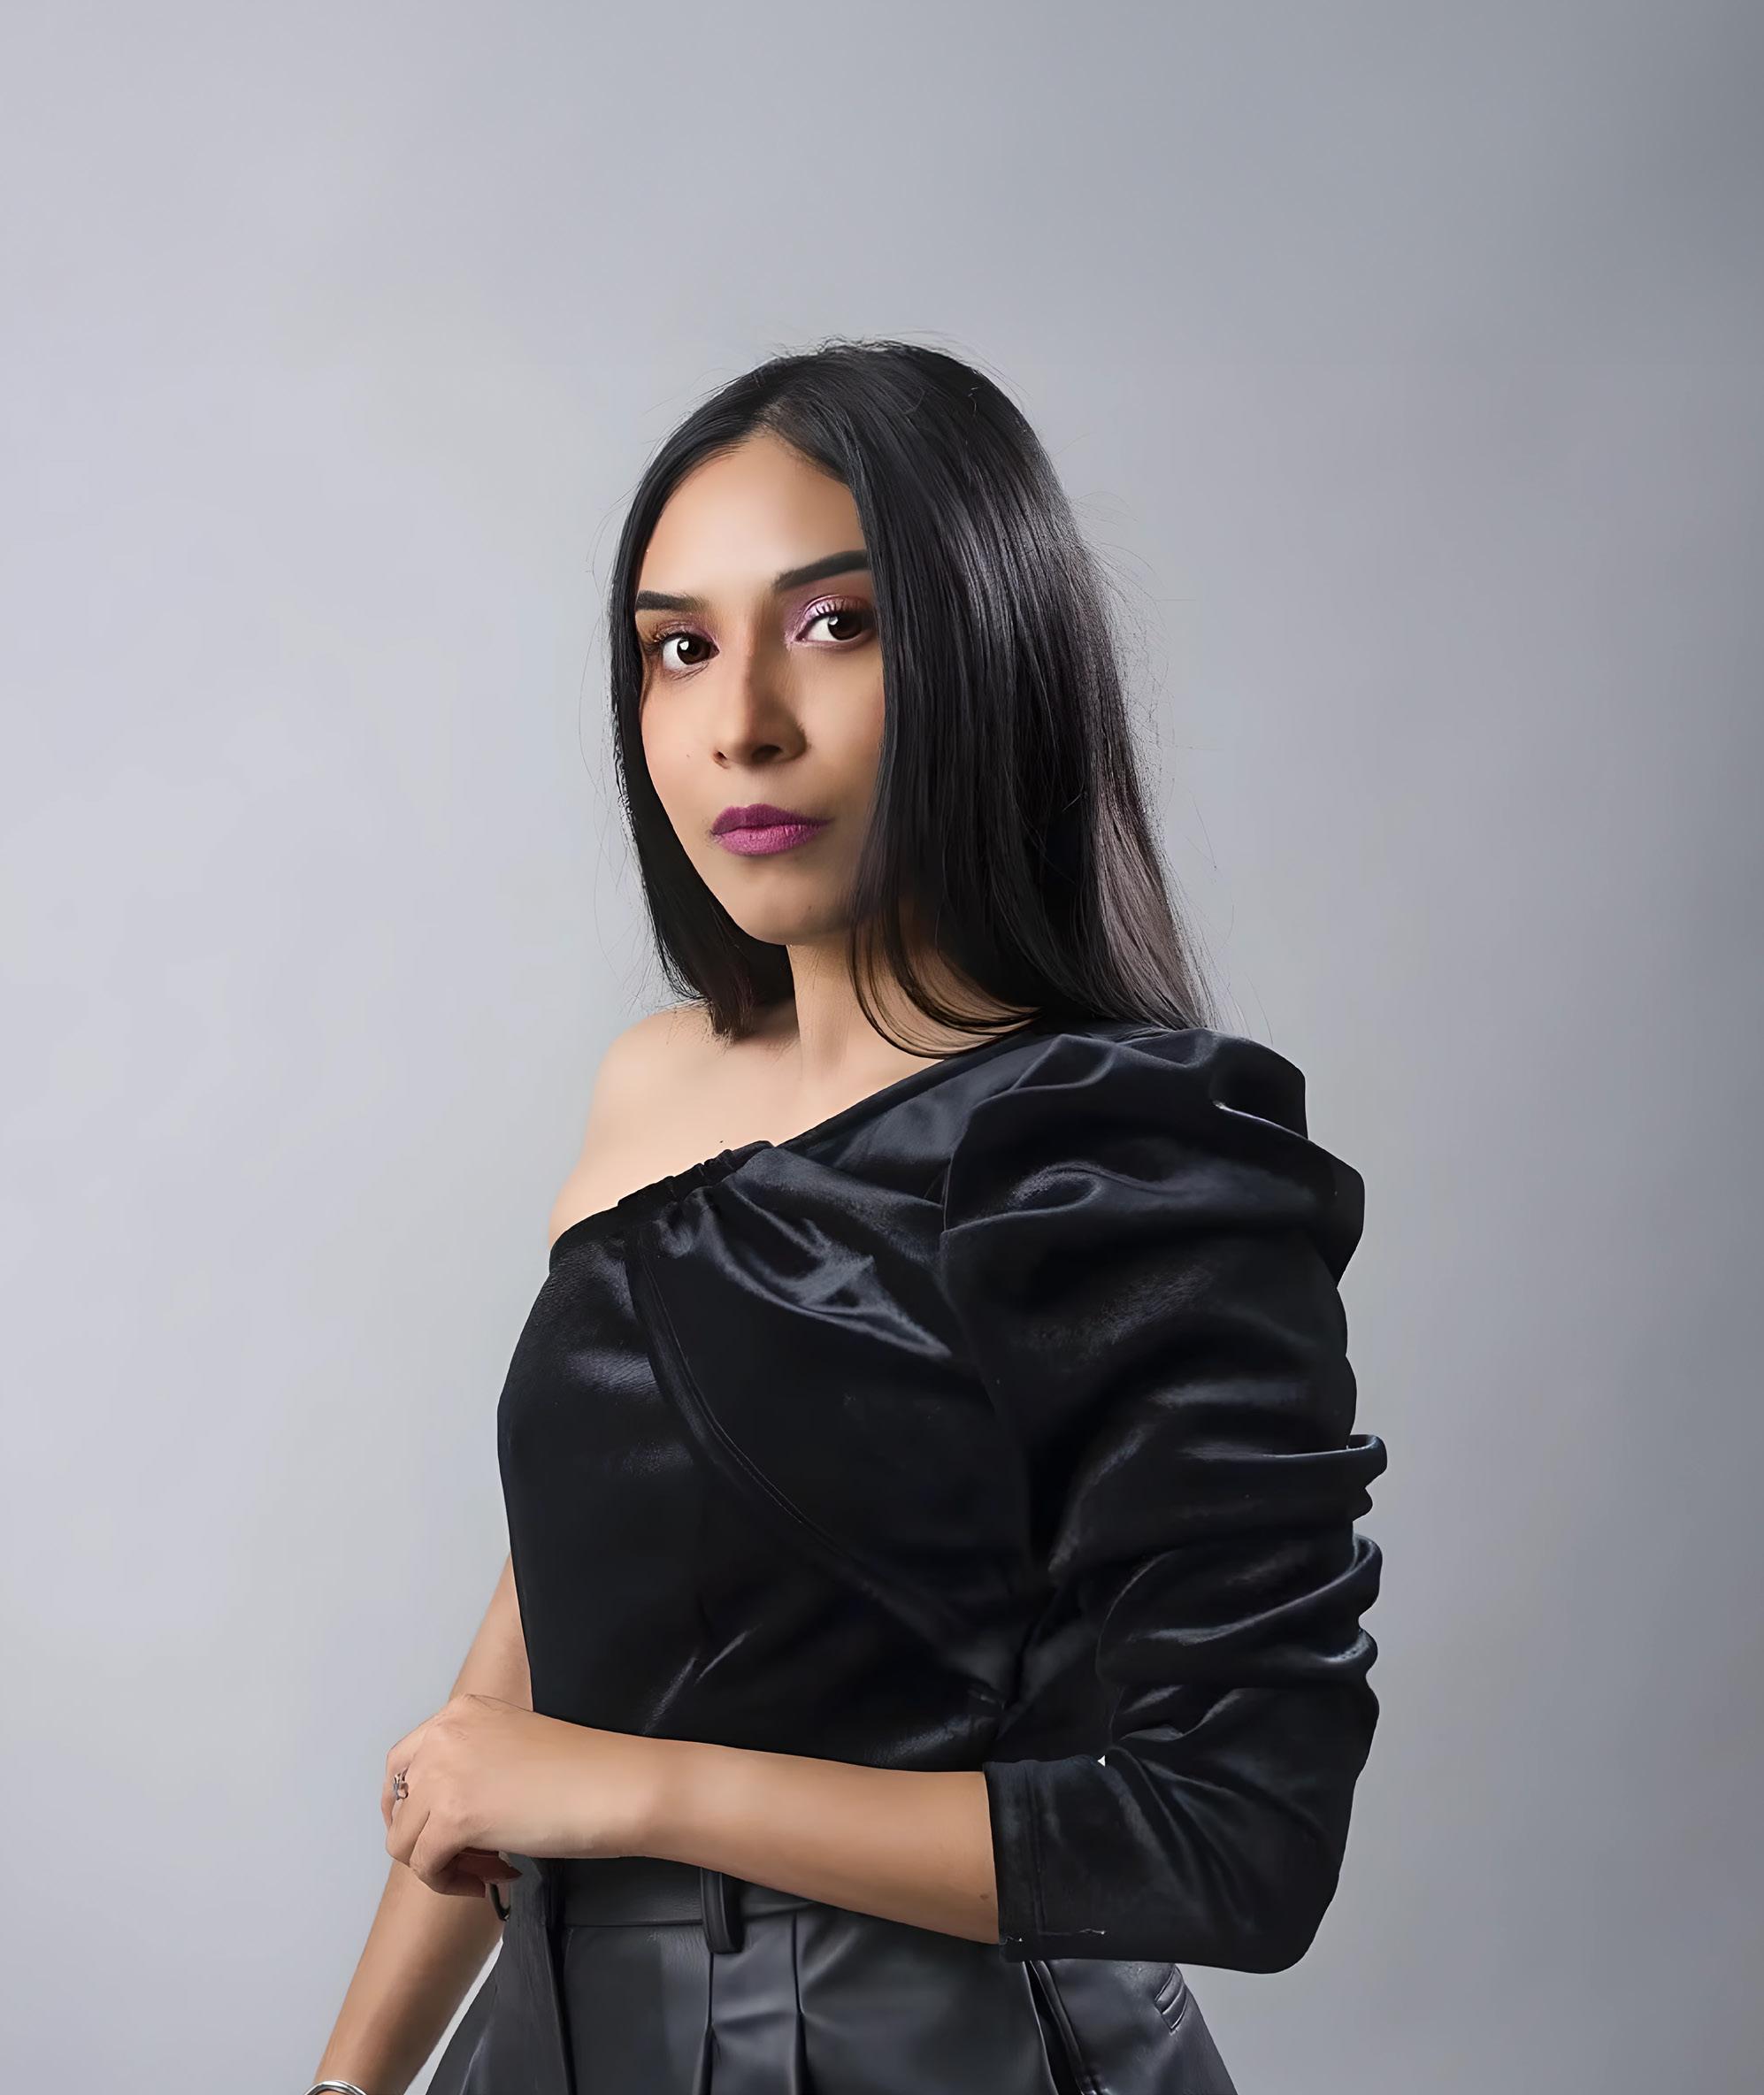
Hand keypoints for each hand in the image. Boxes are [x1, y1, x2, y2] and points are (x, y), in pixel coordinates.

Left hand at [382, 1692, 663, 1895]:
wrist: (616, 1785)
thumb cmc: (581, 1770)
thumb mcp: (511, 1747)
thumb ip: (472, 1764)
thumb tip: (447, 1811)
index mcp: (461, 1711)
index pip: (404, 1764)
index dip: (417, 1806)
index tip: (446, 1832)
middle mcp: (443, 1734)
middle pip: (397, 1804)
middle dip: (421, 1837)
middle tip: (464, 1857)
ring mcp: (445, 1773)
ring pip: (404, 1841)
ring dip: (443, 1865)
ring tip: (490, 1869)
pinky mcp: (454, 1816)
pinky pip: (425, 1866)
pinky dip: (453, 1883)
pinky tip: (500, 1876)